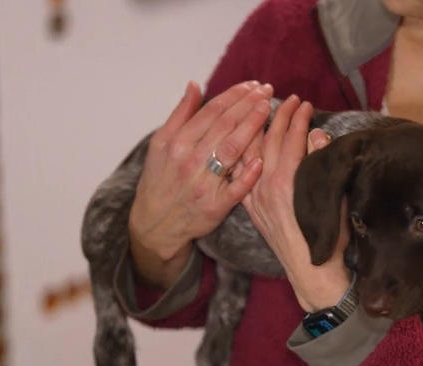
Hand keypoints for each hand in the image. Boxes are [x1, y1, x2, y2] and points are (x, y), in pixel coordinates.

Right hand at [129, 80, 272, 287]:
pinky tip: (262, 158)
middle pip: (225, 126)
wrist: (155, 224)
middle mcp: (190, 161)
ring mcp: (203, 184)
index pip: (211, 112)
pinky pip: (235, 188)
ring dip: (252, 127)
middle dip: (248, 105)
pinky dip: (248, 174)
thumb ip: (180, 115)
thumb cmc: (161, 180)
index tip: (251, 85)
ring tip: (267, 109)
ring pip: (232, 150)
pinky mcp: (214, 206)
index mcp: (177, 143)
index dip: (234, 96)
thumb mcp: (160, 144)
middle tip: (266, 90)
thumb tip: (195, 85)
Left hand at [242, 96, 349, 311]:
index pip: (292, 138)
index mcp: (288, 182)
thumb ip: (322, 163)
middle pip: (270, 140)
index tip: (305, 103)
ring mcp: (255, 197)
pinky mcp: (250, 208)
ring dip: (256, 129)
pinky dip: (243, 154)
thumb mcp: (332, 198)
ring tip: (262, 111)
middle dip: (279, 116)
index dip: (299, 118)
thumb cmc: (329, 239)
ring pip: (250, 154)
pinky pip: (240, 174)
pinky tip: (244, 142)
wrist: (313, 272)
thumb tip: (316, 135)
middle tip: (288, 99)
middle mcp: (266, 187)